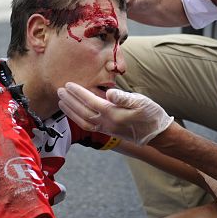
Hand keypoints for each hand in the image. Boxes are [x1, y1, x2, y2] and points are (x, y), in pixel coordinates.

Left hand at [57, 82, 172, 145]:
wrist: (157, 133)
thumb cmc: (150, 114)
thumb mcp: (141, 101)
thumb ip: (124, 97)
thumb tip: (109, 92)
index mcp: (114, 113)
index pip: (91, 101)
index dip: (79, 93)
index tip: (68, 84)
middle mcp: (108, 123)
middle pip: (83, 112)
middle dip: (70, 101)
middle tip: (59, 90)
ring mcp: (107, 129)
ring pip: (83, 121)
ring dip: (70, 111)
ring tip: (61, 101)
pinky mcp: (107, 132)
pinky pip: (88, 126)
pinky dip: (77, 118)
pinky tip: (73, 112)